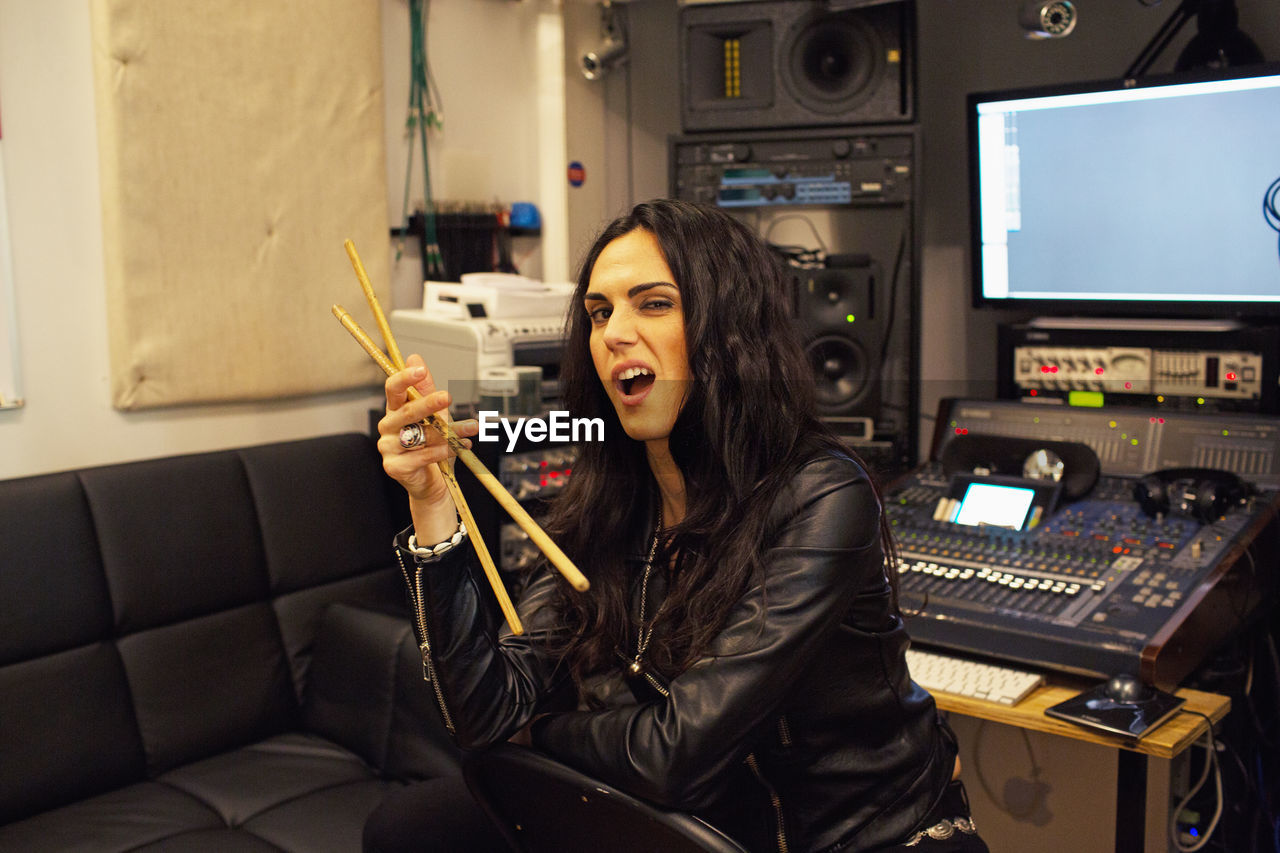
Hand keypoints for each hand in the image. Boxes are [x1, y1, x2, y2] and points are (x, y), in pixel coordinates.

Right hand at [377, 355, 477, 533]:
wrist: (431, 482)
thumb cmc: (431, 445)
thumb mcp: (434, 414)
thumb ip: (426, 389)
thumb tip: (414, 357)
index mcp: (394, 410)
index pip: (392, 389)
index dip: (404, 378)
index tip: (420, 370)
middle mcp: (387, 427)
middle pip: (406, 412)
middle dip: (428, 403)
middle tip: (447, 396)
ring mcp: (388, 448)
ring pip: (420, 435)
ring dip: (448, 431)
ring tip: (471, 428)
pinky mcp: (394, 467)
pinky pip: (422, 456)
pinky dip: (444, 450)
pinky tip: (460, 446)